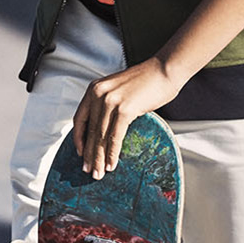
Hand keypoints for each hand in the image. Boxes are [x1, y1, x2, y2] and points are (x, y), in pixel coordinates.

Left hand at [73, 57, 181, 179]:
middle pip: (90, 131)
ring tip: (99, 173)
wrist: (165, 69)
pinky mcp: (125, 109)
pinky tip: (112, 164)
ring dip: (99, 158)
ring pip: (101, 137)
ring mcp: (111, 101)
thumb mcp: (118, 88)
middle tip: (89, 170)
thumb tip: (104, 127)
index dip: (79, 139)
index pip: (80, 118)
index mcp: (95, 89)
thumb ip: (108, 103)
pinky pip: (115, 137)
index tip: (80, 153)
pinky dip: (113, 153)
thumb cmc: (146, 80)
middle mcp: (99, 94)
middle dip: (89, 154)